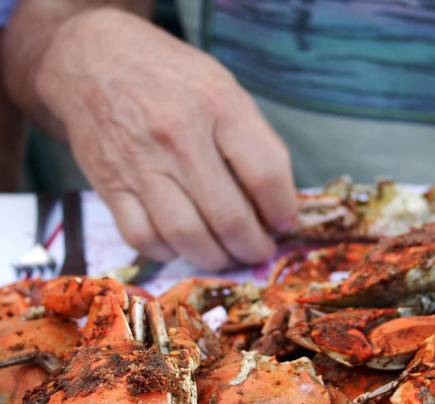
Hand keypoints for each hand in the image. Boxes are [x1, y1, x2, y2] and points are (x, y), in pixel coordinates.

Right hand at [36, 8, 296, 269]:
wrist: (94, 59)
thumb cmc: (172, 78)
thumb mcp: (225, 90)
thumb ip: (254, 141)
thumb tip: (277, 203)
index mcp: (218, 107)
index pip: (266, 174)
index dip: (283, 210)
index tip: (284, 223)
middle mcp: (178, 137)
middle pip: (228, 216)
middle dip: (253, 247)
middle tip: (260, 251)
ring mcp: (140, 164)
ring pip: (187, 236)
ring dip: (216, 259)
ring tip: (228, 256)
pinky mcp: (108, 185)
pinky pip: (143, 238)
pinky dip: (170, 252)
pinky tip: (184, 245)